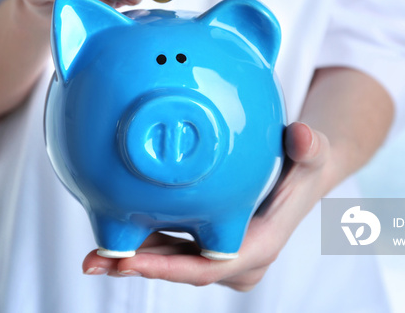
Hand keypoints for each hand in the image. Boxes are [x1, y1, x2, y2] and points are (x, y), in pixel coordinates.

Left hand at [81, 121, 345, 290]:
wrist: (303, 174)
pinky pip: (172, 247)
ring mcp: (222, 254)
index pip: (210, 265)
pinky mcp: (208, 244)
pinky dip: (143, 242)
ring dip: (133, 260)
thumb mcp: (313, 154)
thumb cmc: (306, 165)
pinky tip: (112, 230)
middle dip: (139, 268)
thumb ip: (309, 147)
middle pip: (182, 270)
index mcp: (259, 245)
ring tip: (92, 258)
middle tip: (97, 262)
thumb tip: (303, 135)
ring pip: (172, 262)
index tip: (133, 260)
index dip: (170, 268)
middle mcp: (239, 259)